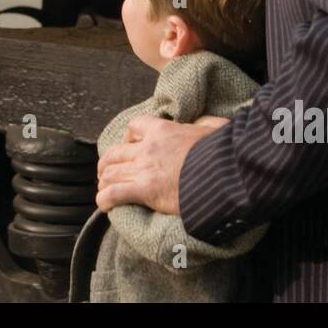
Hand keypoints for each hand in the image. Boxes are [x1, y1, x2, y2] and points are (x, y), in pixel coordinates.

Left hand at [95, 115, 223, 214]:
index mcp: (163, 130)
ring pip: (110, 173)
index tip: (129, 145)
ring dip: (104, 182)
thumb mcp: (215, 128)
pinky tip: (104, 204)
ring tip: (103, 189)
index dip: (128, 136)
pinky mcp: (145, 191)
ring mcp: (144, 169)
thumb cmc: (223, 153)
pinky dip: (105, 199)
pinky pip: (114, 194)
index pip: (135, 126)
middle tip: (106, 171)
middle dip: (106, 163)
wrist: (224, 174)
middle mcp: (148, 148)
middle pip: (115, 153)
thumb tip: (205, 123)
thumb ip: (205, 124)